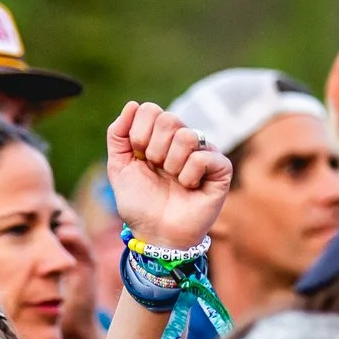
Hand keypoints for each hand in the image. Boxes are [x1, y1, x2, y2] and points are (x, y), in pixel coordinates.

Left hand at [105, 102, 231, 252]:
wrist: (156, 233)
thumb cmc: (140, 203)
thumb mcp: (119, 167)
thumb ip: (118, 134)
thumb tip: (132, 104)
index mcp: (158, 136)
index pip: (149, 109)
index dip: (138, 133)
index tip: (139, 156)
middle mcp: (182, 139)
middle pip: (168, 119)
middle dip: (154, 150)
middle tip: (157, 169)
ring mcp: (203, 152)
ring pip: (187, 136)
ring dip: (171, 164)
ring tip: (173, 180)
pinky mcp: (220, 169)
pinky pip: (203, 157)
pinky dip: (189, 176)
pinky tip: (190, 187)